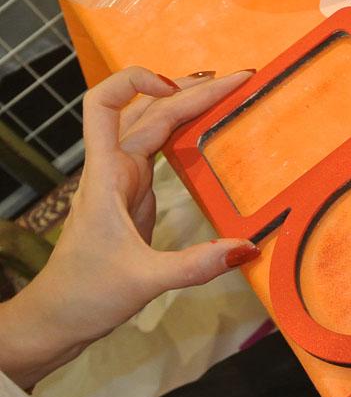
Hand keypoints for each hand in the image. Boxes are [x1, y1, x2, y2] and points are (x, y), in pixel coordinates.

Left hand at [0, 67, 257, 387]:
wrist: (58, 316)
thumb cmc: (86, 294)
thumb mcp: (144, 281)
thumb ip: (195, 265)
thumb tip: (248, 248)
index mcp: (106, 175)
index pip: (103, 104)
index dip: (137, 83)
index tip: (179, 89)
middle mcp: (113, 168)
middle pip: (147, 109)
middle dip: (192, 90)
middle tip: (240, 80)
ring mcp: (124, 179)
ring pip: (153, 124)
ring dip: (187, 102)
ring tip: (228, 90)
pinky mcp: (135, 193)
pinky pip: (160, 147)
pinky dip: (184, 129)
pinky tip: (208, 125)